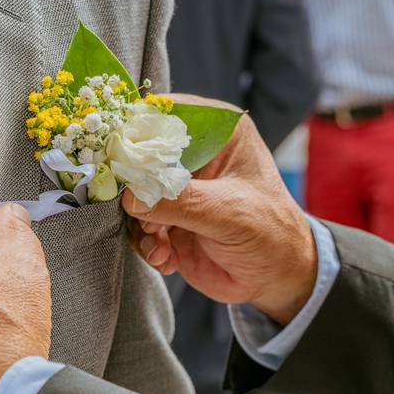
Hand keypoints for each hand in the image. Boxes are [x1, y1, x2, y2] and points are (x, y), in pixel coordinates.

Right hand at [125, 94, 317, 325]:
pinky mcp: (169, 221)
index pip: (164, 116)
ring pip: (135, 195)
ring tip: (160, 244)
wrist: (277, 278)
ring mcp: (179, 190)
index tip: (116, 157)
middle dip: (135, 188)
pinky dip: (147, 245)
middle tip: (141, 214)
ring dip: (141, 224)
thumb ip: (181, 201)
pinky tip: (166, 259)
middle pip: (140, 157)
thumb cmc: (270, 232)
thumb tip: (132, 197)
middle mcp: (194, 157)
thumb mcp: (229, 212)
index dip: (135, 132)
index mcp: (217, 133)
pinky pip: (139, 227)